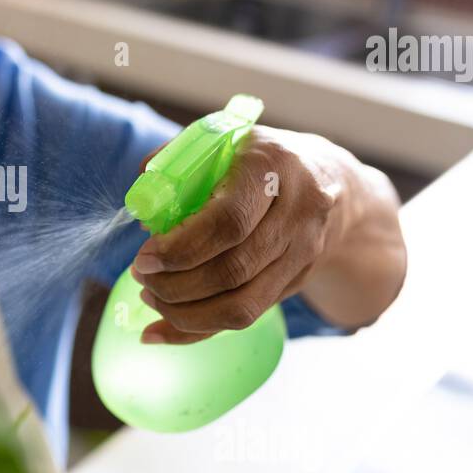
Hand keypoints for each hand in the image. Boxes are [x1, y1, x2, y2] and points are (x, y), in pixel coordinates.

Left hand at [129, 126, 347, 344]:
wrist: (332, 180)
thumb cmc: (258, 159)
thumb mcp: (223, 142)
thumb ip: (176, 164)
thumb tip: (142, 205)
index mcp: (273, 167)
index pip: (229, 222)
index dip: (181, 248)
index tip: (145, 257)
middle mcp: (298, 212)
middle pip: (233, 270)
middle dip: (175, 284)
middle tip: (141, 276)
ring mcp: (303, 252)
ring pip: (242, 306)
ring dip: (184, 313)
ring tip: (150, 296)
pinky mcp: (297, 281)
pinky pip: (245, 317)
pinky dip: (197, 330)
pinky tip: (160, 329)